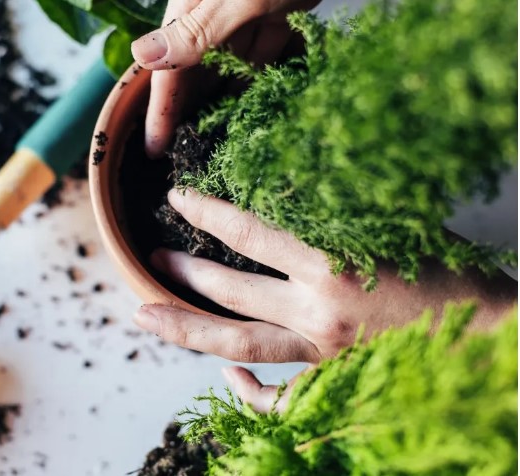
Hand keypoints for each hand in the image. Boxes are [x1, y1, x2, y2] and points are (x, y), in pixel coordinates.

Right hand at [131, 0, 318, 157]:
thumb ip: (196, 32)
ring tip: (213, 142)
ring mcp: (240, 17)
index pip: (167, 71)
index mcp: (189, 11)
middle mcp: (208, 16)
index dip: (160, 112)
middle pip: (191, 74)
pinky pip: (256, 58)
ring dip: (218, 102)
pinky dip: (252, 82)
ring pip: (222, 69)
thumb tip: (144, 56)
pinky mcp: (270, 16)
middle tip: (185, 155)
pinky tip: (250, 108)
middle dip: (188, 112)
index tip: (157, 150)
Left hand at [133, 189, 516, 409]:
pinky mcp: (333, 383)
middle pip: (228, 290)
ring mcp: (321, 353)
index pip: (248, 232)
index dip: (205, 212)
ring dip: (185, 328)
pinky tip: (226, 376)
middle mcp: (317, 310)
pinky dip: (248, 392)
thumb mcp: (390, 227)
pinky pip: (278, 400)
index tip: (176, 198)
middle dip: (182, 272)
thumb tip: (284, 190)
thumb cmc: (446, 274)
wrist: (490, 335)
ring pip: (237, 343)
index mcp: (331, 262)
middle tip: (152, 258)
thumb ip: (334, 216)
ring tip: (145, 314)